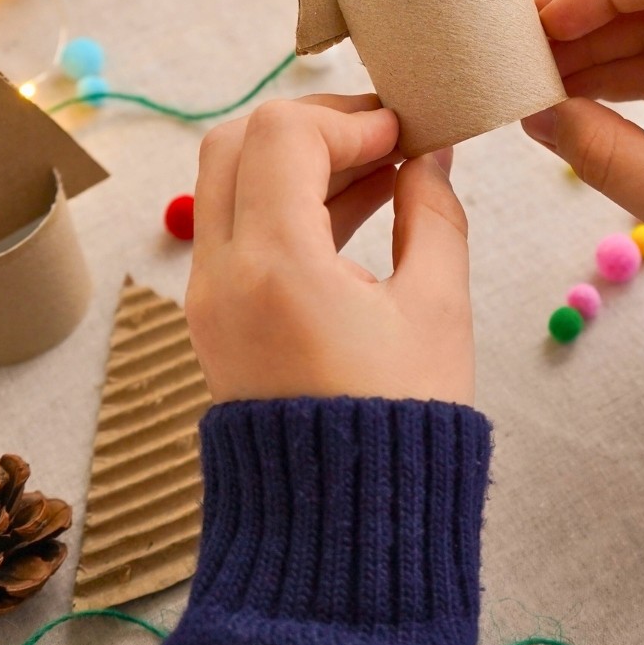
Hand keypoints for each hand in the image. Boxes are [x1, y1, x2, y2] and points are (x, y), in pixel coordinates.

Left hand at [185, 93, 473, 404]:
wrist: (343, 525)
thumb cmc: (398, 423)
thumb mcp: (436, 309)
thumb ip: (435, 214)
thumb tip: (432, 154)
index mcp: (276, 266)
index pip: (286, 135)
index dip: (351, 119)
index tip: (405, 133)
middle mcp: (221, 274)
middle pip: (236, 141)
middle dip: (314, 125)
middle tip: (383, 136)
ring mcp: (207, 298)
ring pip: (227, 182)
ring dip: (298, 160)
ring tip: (382, 170)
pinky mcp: (213, 318)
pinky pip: (235, 229)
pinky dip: (284, 202)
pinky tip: (355, 208)